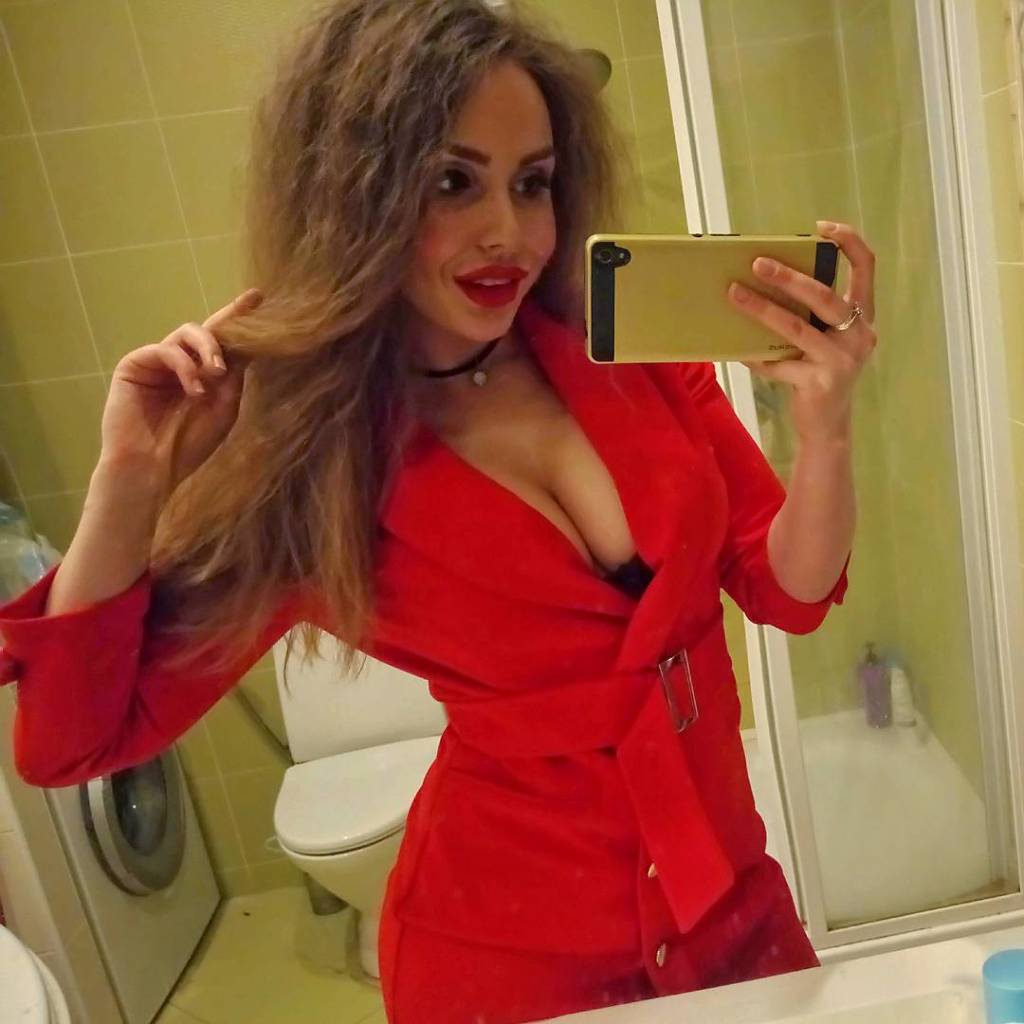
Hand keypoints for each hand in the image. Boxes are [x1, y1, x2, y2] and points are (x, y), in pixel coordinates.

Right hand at [100, 288, 263, 502]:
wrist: (153, 468)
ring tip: (215, 374)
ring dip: (207, 349)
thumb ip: (234, 376)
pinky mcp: (135, 364)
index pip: (224, 339)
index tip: (257, 295)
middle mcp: (182, 362)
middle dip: (224, 335)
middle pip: (207, 329)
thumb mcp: (224, 407)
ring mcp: (158, 361)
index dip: (238, 316)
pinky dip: (185, 366)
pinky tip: (194, 389)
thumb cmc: (189, 444)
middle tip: (228, 364)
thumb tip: (247, 345)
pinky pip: (166, 349)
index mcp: (204, 372)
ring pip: (187, 333)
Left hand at [727, 220, 876, 444]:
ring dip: (762, 309)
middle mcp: (860, 335)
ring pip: (797, 327)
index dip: (849, 242)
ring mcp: (842, 360)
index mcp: (863, 318)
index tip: (822, 227)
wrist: (828, 427)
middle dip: (789, 277)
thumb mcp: (823, 342)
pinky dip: (757, 357)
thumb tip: (764, 283)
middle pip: (824, 296)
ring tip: (734, 294)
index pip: (867, 268)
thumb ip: (810, 316)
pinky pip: (780, 363)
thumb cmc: (820, 375)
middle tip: (757, 263)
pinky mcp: (821, 383)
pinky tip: (738, 352)